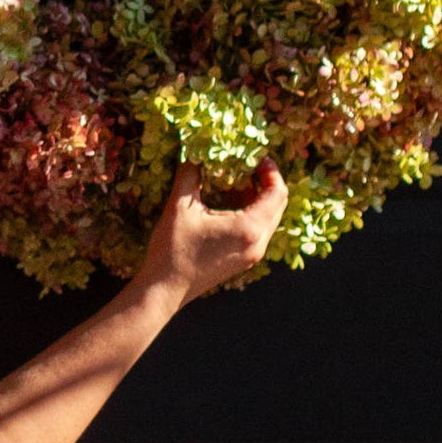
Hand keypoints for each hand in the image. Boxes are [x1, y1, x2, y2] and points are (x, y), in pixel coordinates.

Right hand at [135, 161, 289, 301]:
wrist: (164, 290)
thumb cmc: (172, 250)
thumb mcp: (180, 207)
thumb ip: (190, 175)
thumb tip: (194, 152)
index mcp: (249, 228)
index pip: (277, 193)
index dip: (270, 172)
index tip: (257, 157)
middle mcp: (258, 243)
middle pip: (277, 206)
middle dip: (266, 183)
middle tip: (248, 166)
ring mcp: (252, 255)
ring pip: (268, 220)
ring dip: (257, 199)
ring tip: (235, 183)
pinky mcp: (243, 261)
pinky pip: (257, 231)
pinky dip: (249, 214)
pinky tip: (226, 206)